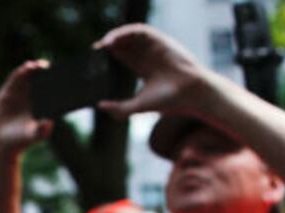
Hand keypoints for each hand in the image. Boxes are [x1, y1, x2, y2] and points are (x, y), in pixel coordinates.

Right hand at [0, 61, 53, 155]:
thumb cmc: (20, 140)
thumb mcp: (31, 135)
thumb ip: (40, 130)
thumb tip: (49, 123)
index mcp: (43, 104)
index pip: (54, 89)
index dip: (59, 81)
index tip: (65, 77)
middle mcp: (34, 95)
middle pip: (43, 79)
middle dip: (48, 72)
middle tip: (52, 68)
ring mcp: (22, 91)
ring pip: (31, 75)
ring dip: (35, 68)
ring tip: (40, 66)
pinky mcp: (9, 89)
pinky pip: (17, 77)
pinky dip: (22, 71)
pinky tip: (28, 67)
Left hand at [94, 24, 209, 117]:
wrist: (190, 92)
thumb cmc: (169, 101)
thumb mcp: (138, 106)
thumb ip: (119, 109)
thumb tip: (99, 106)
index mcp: (144, 68)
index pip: (124, 56)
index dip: (109, 54)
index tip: (95, 58)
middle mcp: (149, 55)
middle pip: (125, 44)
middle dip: (109, 45)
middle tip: (95, 50)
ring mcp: (154, 47)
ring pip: (131, 36)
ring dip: (115, 37)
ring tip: (102, 45)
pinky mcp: (159, 40)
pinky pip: (139, 30)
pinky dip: (125, 32)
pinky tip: (113, 40)